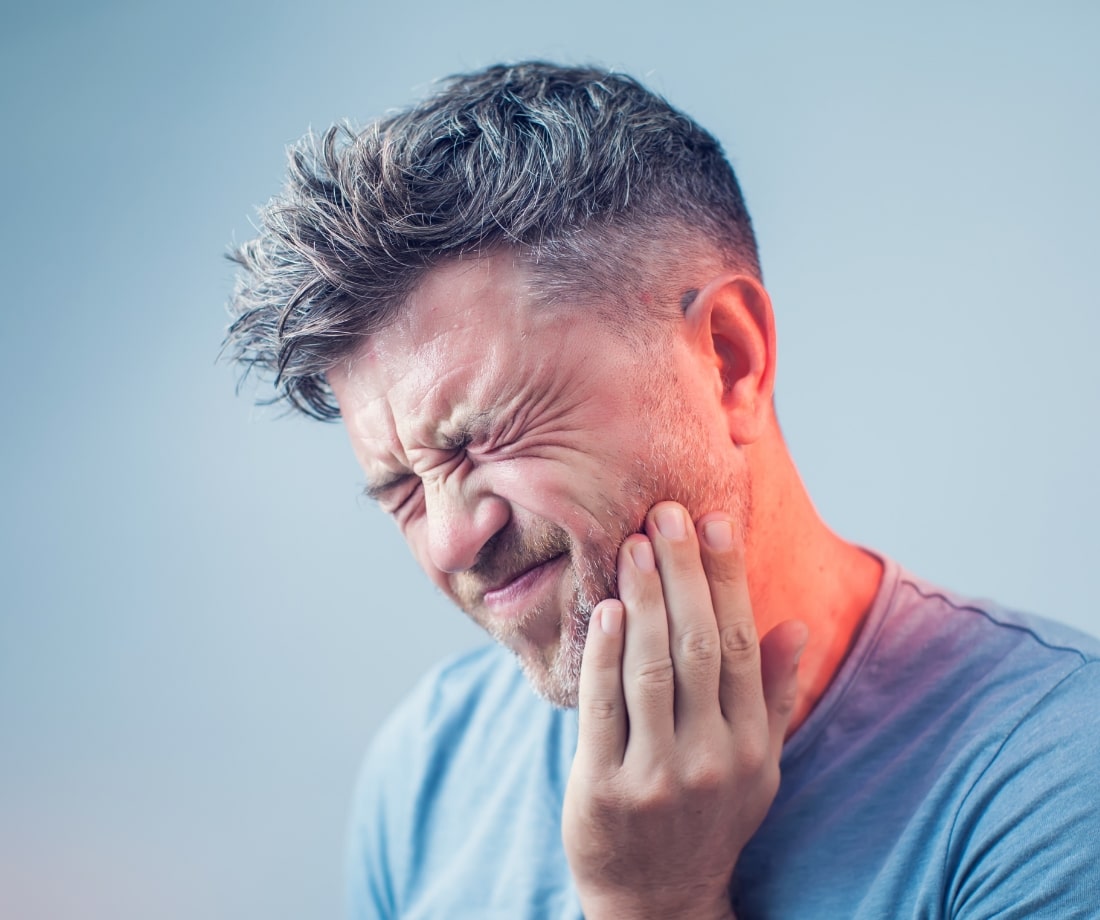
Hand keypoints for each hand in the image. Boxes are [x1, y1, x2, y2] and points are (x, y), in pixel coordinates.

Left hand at [562, 501, 806, 919]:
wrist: (659, 900)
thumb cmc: (710, 818)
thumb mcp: (759, 767)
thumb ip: (775, 696)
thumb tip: (797, 625)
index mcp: (751, 745)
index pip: (744, 645)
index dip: (728, 579)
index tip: (716, 522)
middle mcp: (713, 758)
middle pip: (700, 646)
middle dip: (685, 573)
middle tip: (667, 512)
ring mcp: (658, 776)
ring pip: (653, 670)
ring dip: (644, 601)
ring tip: (635, 545)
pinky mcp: (605, 789)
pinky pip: (604, 709)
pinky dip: (604, 655)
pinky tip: (605, 608)